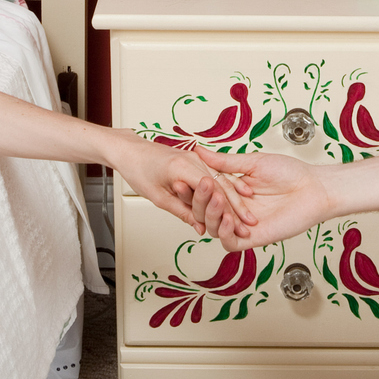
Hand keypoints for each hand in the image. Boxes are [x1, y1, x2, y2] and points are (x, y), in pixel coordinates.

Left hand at [109, 133, 245, 230]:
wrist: (130, 150)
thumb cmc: (139, 170)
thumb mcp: (157, 196)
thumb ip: (181, 211)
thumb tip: (199, 228)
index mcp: (183, 167)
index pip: (212, 191)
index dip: (226, 209)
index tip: (236, 225)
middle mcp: (194, 160)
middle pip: (222, 185)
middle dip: (237, 206)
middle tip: (248, 224)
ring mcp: (196, 158)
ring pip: (222, 179)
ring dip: (237, 198)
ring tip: (248, 215)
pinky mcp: (196, 160)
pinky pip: (217, 173)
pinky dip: (230, 185)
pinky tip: (244, 192)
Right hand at [190, 145, 332, 251]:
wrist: (313, 188)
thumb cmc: (290, 173)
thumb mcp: (253, 163)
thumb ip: (225, 162)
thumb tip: (200, 151)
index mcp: (232, 191)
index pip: (205, 193)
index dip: (193, 188)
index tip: (185, 178)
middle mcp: (234, 209)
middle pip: (204, 212)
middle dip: (199, 200)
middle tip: (204, 186)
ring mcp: (242, 225)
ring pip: (213, 228)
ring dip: (210, 215)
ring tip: (217, 199)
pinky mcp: (253, 239)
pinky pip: (230, 243)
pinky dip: (223, 233)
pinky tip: (225, 219)